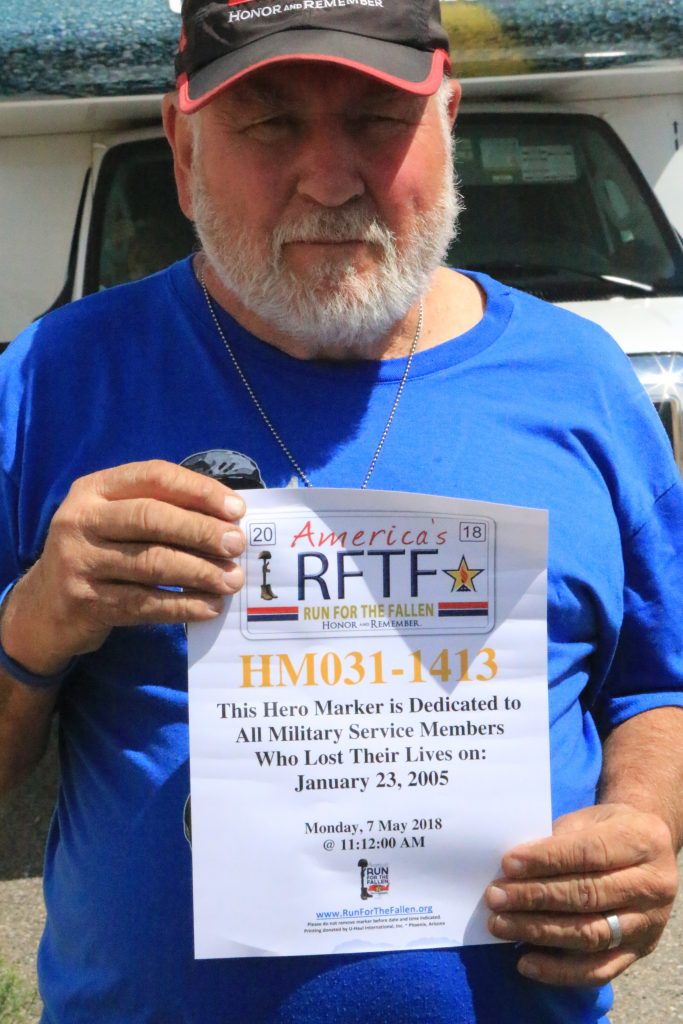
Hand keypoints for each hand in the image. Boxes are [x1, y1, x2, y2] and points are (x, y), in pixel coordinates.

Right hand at [1, 460, 245, 673]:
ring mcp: (80, 561)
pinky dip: (182, 605)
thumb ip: (162, 509)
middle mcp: (82, 519)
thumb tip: (228, 519)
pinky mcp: (86, 601)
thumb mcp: (116, 519)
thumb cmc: (100, 552)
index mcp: (95, 488)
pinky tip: (209, 606)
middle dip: (201, 531)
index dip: (199, 490)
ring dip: (199, 572)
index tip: (236, 509)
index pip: (154, 477)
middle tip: (237, 545)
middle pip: (152, 518)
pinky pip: (145, 603)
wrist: (45, 605)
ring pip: (151, 563)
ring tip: (231, 580)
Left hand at [485, 803, 678, 986]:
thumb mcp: (590, 819)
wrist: (652, 851)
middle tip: (496, 897)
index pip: (589, 853)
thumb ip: (559, 839)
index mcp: (641, 841)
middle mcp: (651, 886)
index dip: (547, 859)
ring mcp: (647, 923)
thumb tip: (513, 866)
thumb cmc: (609, 830)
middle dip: (535, 897)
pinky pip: (598, 970)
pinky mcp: (638, 952)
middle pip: (588, 895)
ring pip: (590, 934)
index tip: (508, 864)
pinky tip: (526, 962)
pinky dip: (559, 970)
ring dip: (539, 932)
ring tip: (501, 924)